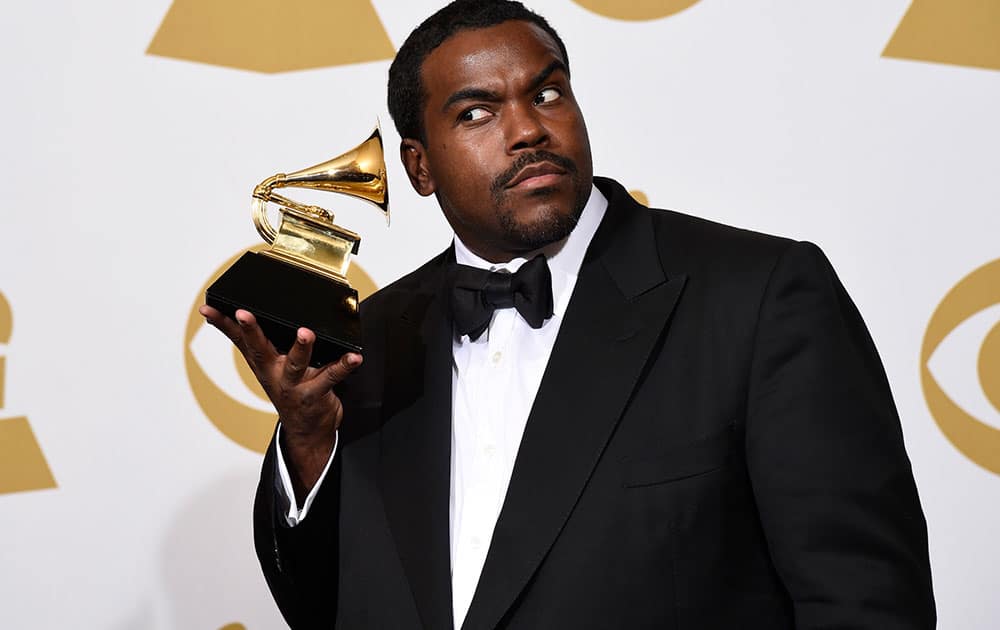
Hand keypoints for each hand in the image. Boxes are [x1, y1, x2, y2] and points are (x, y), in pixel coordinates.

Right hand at [198, 305, 361, 493]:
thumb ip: (256, 344)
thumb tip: (238, 315)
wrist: (307, 431)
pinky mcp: (316, 394)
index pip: (239, 340)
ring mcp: (294, 385)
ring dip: (301, 348)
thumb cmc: (289, 390)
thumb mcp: (267, 368)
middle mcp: (274, 373)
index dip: (223, 324)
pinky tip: (354, 357)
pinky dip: (344, 366)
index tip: (209, 308)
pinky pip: (331, 377)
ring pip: (296, 364)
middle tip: (243, 313)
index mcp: (262, 363)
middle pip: (260, 350)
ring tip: (305, 333)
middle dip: (251, 331)